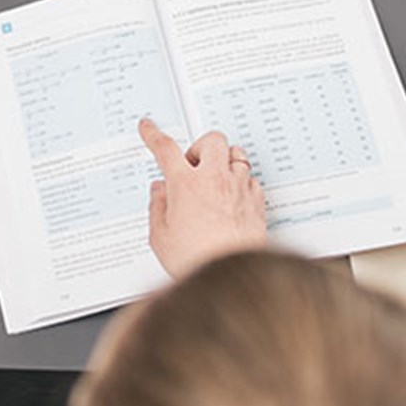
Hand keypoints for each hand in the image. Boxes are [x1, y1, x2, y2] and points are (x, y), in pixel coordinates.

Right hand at [139, 119, 267, 280]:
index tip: (148, 127)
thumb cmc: (196, 259)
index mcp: (185, 185)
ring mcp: (239, 188)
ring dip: (223, 160)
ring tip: (215, 176)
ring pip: (236, 154)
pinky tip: (234, 195)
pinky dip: (241, 181)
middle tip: (191, 165)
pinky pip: (251, 178)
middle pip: (210, 140)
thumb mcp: (160, 237)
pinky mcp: (256, 201)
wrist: (232, 277)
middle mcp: (214, 179)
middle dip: (199, 147)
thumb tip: (160, 191)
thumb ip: (157, 207)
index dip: (153, 135)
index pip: (165, 148)